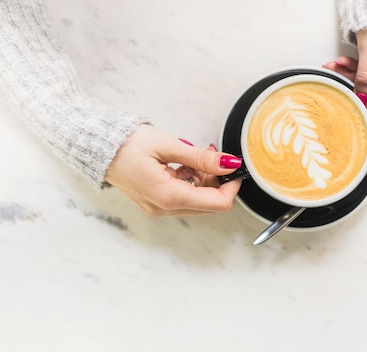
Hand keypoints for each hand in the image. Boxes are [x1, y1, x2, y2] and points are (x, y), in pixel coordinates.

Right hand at [105, 125, 241, 215]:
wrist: (96, 146)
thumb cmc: (126, 144)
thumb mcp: (168, 146)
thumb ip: (201, 157)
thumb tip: (229, 164)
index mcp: (167, 196)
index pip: (217, 203)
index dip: (232, 186)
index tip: (234, 167)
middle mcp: (163, 208)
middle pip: (209, 204)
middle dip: (217, 181)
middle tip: (210, 156)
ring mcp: (158, 208)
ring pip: (198, 201)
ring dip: (204, 180)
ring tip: (192, 157)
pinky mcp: (155, 203)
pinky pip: (184, 197)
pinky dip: (191, 181)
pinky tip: (182, 164)